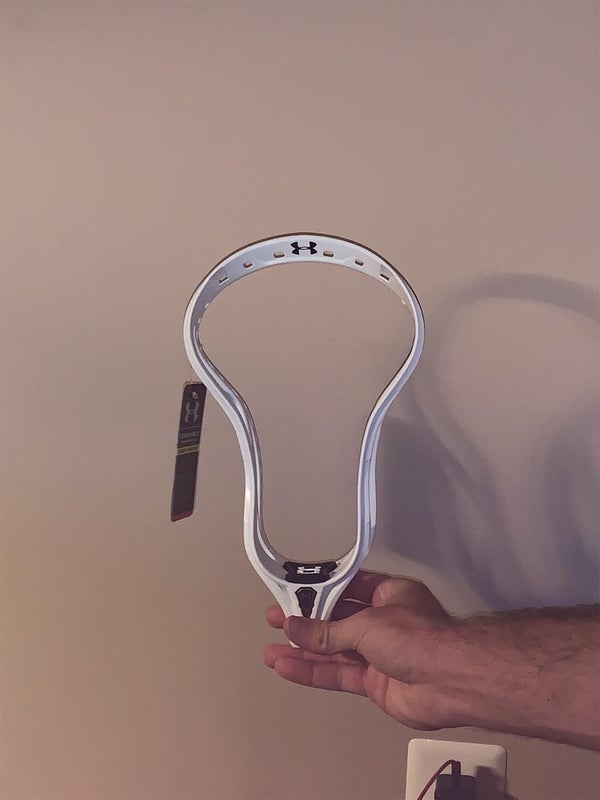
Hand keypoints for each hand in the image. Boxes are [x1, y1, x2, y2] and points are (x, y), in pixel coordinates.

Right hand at [264, 570, 461, 730]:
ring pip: (334, 651)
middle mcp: (383, 621)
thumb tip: (293, 626)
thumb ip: (327, 631)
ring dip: (303, 651)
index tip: (292, 592)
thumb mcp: (366, 625)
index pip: (348, 588)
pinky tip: (286, 668)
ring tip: (269, 650)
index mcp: (389, 594)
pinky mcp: (375, 683)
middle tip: (273, 620)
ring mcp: (379, 654)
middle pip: (338, 621)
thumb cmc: (414, 637)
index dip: (320, 591)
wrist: (450, 681)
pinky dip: (314, 672)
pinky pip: (339, 674)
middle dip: (305, 622)